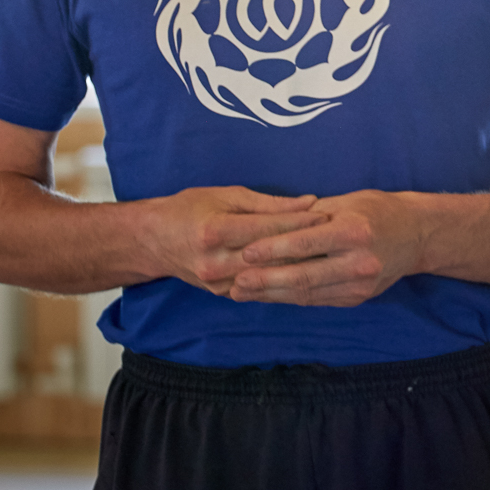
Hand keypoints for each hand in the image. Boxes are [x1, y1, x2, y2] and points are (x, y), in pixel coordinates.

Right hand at [144, 186, 326, 295]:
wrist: (153, 240)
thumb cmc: (189, 208)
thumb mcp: (226, 195)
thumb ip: (269, 203)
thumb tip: (309, 202)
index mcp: (216, 231)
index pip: (267, 228)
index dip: (298, 221)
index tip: (325, 214)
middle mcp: (216, 261)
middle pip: (271, 257)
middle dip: (305, 247)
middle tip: (335, 239)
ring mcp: (218, 283)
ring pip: (268, 277)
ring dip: (299, 267)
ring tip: (327, 257)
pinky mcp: (221, 294)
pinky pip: (259, 288)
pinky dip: (281, 280)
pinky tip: (305, 273)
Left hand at [230, 189, 424, 305]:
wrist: (417, 235)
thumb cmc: (377, 210)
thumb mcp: (346, 202)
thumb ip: (310, 215)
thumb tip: (268, 223)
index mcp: (354, 231)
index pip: (306, 243)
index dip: (273, 250)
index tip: (245, 253)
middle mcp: (359, 262)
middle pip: (304, 276)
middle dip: (265, 281)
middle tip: (235, 282)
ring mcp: (359, 285)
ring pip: (307, 293)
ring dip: (271, 295)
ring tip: (241, 292)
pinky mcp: (357, 299)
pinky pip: (317, 300)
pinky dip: (289, 298)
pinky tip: (268, 295)